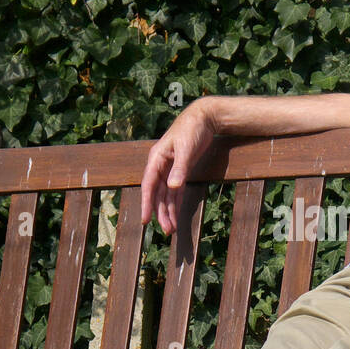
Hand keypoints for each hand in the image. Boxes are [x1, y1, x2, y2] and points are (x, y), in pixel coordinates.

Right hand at [140, 100, 216, 234]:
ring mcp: (170, 169)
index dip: (147, 203)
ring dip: (169, 211)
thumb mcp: (186, 149)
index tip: (145, 220)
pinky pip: (176, 190)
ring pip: (166, 195)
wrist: (204, 117)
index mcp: (156, 159)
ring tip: (172, 229)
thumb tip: (172, 187)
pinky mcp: (181, 170)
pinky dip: (176, 203)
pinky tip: (176, 215)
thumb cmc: (192, 129)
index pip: (149, 185)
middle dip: (161, 213)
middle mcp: (160, 166)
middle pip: (157, 194)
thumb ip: (180, 169)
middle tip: (167, 231)